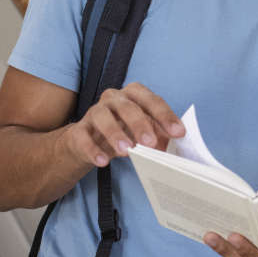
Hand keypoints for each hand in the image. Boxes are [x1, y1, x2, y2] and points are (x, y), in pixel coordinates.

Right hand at [59, 82, 183, 167]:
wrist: (89, 143)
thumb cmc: (124, 132)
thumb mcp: (144, 132)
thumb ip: (161, 136)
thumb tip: (178, 149)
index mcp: (134, 94)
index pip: (152, 101)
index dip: (166, 116)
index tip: (178, 133)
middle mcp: (113, 98)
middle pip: (127, 106)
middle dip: (140, 124)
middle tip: (151, 143)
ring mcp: (94, 112)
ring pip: (103, 117)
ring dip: (115, 134)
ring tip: (127, 150)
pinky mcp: (79, 130)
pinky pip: (83, 137)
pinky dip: (93, 149)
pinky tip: (103, 161)